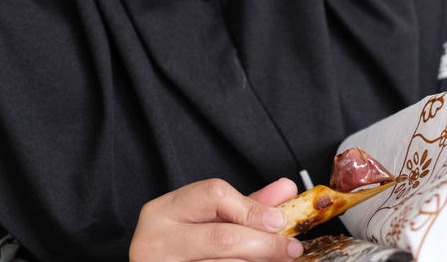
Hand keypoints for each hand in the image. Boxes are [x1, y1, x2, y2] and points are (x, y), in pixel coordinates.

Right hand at [129, 178, 303, 261]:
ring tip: (277, 259)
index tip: (279, 220)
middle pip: (222, 237)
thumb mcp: (206, 218)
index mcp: (162, 212)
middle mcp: (155, 241)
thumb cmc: (181, 242)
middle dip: (264, 244)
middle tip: (291, 248)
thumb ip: (246, 205)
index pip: (214, 195)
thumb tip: (287, 192)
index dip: (252, 209)